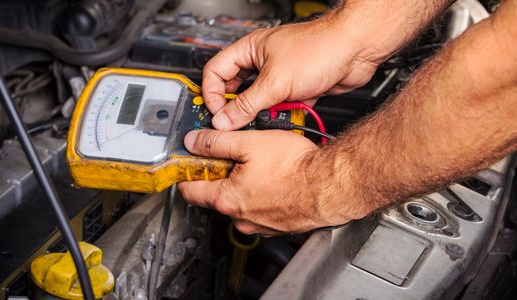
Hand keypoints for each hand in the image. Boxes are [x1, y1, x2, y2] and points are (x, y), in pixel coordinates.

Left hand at [177, 129, 354, 234]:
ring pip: (240, 203)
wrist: (330, 185)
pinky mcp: (278, 226)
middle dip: (220, 175)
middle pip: (215, 195)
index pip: (189, 190)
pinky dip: (263, 196)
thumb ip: (216, 141)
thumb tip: (195, 141)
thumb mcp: (250, 142)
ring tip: (261, 166)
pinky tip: (276, 180)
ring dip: (243, 186)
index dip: (186, 172)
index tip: (188, 162)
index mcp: (227, 199)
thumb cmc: (296, 167)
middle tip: (233, 155)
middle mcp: (240, 218)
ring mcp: (260, 226)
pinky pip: (261, 210)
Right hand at [202, 15, 381, 130]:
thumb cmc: (320, 48)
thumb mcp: (275, 82)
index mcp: (250, 50)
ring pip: (261, 101)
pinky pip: (282, 106)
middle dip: (237, 108)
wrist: (356, 50)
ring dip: (264, 113)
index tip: (217, 113)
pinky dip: (284, 115)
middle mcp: (263, 62)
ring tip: (266, 120)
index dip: (212, 93)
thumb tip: (224, 120)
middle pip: (237, 89)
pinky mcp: (298, 88)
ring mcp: (281, 75)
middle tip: (235, 124)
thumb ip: (247, 104)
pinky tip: (287, 118)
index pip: (216, 72)